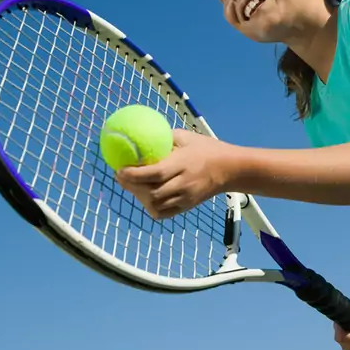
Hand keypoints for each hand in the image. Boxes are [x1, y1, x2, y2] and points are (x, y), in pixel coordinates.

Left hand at [115, 129, 235, 219]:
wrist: (230, 168)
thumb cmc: (206, 148)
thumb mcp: (186, 137)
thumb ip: (164, 138)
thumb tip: (140, 135)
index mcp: (182, 164)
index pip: (154, 173)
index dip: (133, 175)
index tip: (119, 169)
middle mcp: (183, 183)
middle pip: (152, 193)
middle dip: (131, 186)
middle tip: (120, 176)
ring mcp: (185, 197)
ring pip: (155, 205)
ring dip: (139, 196)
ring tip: (132, 185)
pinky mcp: (187, 206)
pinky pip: (163, 213)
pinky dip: (151, 207)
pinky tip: (146, 196)